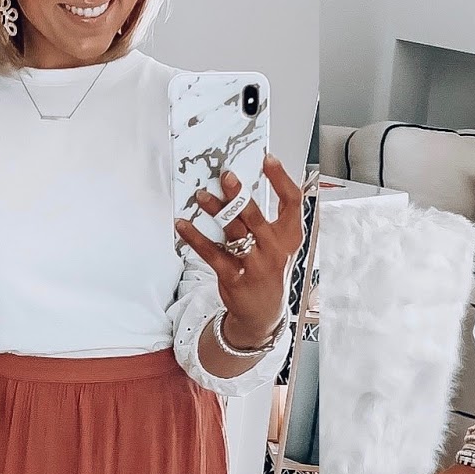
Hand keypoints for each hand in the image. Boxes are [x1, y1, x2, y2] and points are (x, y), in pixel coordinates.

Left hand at [174, 154, 304, 345]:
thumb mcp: (277, 245)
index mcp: (288, 237)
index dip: (281, 179)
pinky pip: (212, 254)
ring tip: (202, 196)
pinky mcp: (234, 277)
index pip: (292, 202)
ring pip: (235, 233)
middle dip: (240, 195)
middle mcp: (274, 249)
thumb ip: (263, 219)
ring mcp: (255, 265)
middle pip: (257, 216)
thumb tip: (238, 187)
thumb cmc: (267, 270)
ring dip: (216, 212)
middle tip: (226, 177)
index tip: (267, 160)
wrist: (263, 313)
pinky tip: (182, 225)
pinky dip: (195, 238)